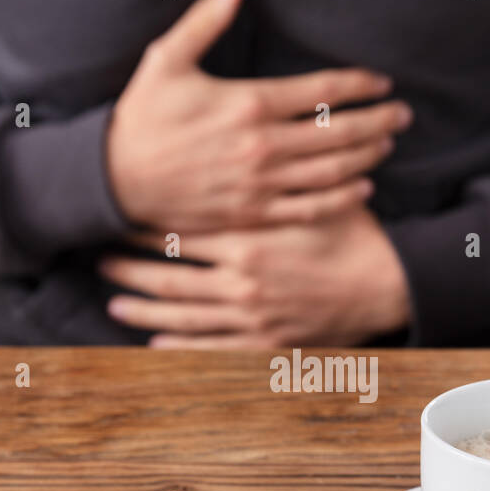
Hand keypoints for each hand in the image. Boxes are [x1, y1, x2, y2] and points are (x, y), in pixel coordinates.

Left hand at [101, 208, 411, 347]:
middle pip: (170, 276)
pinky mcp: (266, 343)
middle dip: (130, 270)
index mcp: (249, 240)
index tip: (119, 220)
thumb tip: (247, 142)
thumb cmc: (355, 236)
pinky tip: (156, 344)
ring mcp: (252, 317)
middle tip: (99, 262)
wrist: (390, 286)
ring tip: (113, 305)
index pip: (182, 233)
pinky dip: (182, 347)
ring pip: (183, 315)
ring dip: (144, 310)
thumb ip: (272, 178)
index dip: (146, 227)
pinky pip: (213, 348)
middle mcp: (242, 282)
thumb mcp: (311, 195)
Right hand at [107, 0, 412, 232]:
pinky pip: (309, 208)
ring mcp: (261, 184)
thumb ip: (205, 21)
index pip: (323, 91)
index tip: (381, 83)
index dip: (360, 85)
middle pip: (339, 132)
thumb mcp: (165, 60)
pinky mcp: (253, 214)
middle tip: (404, 115)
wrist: (115, 180)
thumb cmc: (141, 118)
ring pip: (331, 170)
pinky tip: (363, 189)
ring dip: (367, 156)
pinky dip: (341, 199)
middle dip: (378, 121)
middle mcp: (263, 146)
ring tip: (388, 145)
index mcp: (249, 103)